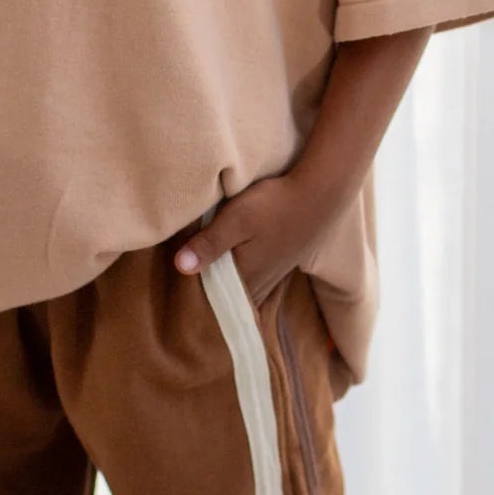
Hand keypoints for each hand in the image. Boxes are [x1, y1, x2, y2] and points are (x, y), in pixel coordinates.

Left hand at [172, 165, 344, 308]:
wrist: (320, 194)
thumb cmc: (276, 204)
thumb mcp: (237, 219)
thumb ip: (209, 243)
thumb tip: (180, 267)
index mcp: (244, 277)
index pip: (211, 299)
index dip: (192, 298)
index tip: (173, 298)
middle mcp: (258, 284)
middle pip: (225, 298)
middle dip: (206, 295)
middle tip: (180, 293)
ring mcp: (271, 277)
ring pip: (239, 291)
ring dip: (222, 286)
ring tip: (200, 278)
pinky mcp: (278, 265)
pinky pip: (252, 282)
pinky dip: (238, 278)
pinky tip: (229, 267)